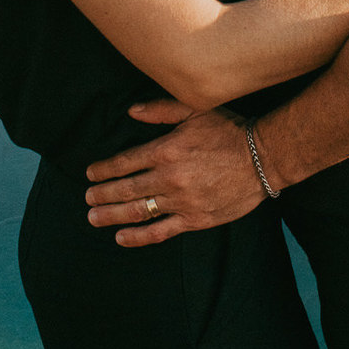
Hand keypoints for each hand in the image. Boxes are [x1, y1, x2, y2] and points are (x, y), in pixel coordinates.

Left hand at [84, 98, 266, 246]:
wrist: (262, 159)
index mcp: (166, 150)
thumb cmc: (228, 131)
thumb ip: (160, 110)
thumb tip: (131, 111)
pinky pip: (160, 232)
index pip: (125, 162)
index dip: (104, 170)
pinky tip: (121, 238)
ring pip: (138, 211)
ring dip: (112, 216)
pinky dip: (138, 237)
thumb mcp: (195, 110)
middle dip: (102, 194)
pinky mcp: (194, 220)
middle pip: (126, 188)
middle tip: (87, 200)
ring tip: (94, 218)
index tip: (90, 175)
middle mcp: (169, 178)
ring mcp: (181, 201)